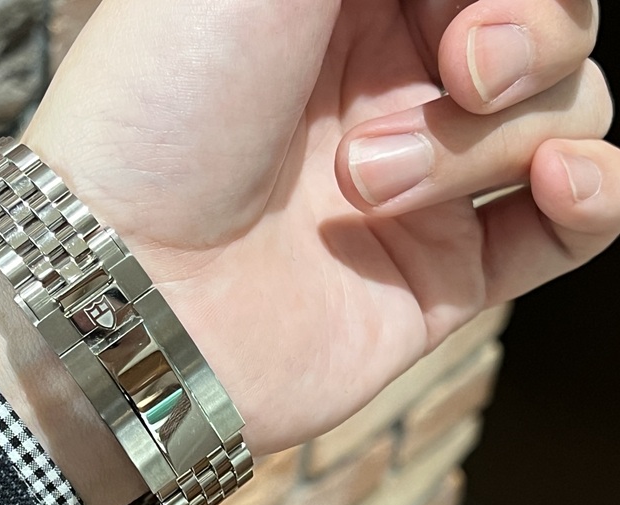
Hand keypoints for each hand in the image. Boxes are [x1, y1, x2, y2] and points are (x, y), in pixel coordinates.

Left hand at [23, 0, 614, 455]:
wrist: (123, 286)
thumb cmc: (164, 109)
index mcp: (344, 7)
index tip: (456, 10)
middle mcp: (387, 86)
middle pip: (548, 28)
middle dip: (528, 33)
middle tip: (460, 67)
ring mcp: (421, 183)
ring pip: (561, 117)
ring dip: (484, 139)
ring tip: (364, 183)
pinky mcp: (440, 275)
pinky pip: (570, 225)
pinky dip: (593, 194)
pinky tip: (562, 182)